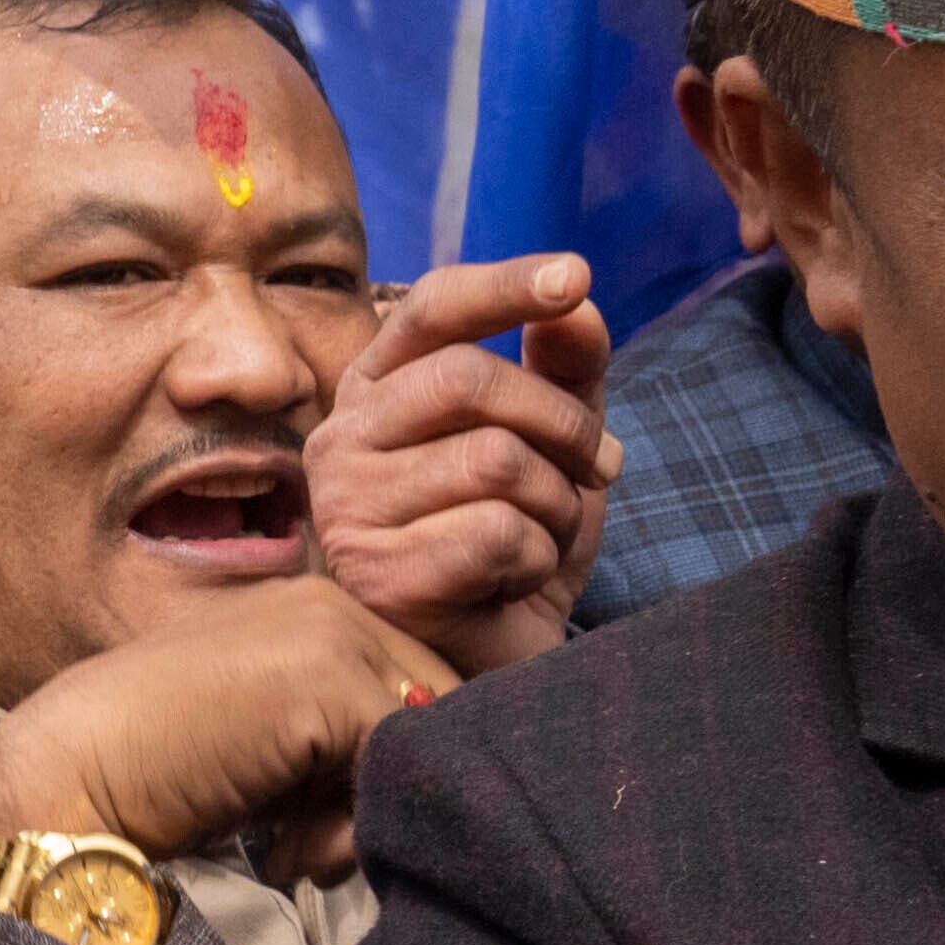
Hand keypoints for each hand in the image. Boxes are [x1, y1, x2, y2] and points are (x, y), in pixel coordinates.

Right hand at [0, 579, 443, 862]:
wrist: (63, 777)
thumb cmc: (150, 776)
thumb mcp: (262, 744)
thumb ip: (339, 741)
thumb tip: (432, 783)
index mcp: (309, 609)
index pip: (420, 689)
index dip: (390, 772)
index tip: (317, 827)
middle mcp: (328, 604)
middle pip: (441, 713)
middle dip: (387, 793)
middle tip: (309, 845)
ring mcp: (331, 635)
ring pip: (427, 744)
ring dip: (368, 818)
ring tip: (293, 849)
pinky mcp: (328, 682)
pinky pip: (403, 770)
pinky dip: (354, 835)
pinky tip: (283, 853)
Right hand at [310, 258, 612, 672]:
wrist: (490, 668)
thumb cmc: (509, 545)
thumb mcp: (553, 447)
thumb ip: (565, 371)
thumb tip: (579, 302)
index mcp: (376, 389)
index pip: (431, 310)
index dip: (505, 285)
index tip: (577, 276)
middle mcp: (342, 438)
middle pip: (470, 379)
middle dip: (562, 423)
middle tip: (602, 468)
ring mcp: (348, 509)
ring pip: (495, 461)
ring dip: (555, 505)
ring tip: (543, 539)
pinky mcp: (377, 576)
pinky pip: (495, 533)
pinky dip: (535, 559)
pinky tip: (511, 582)